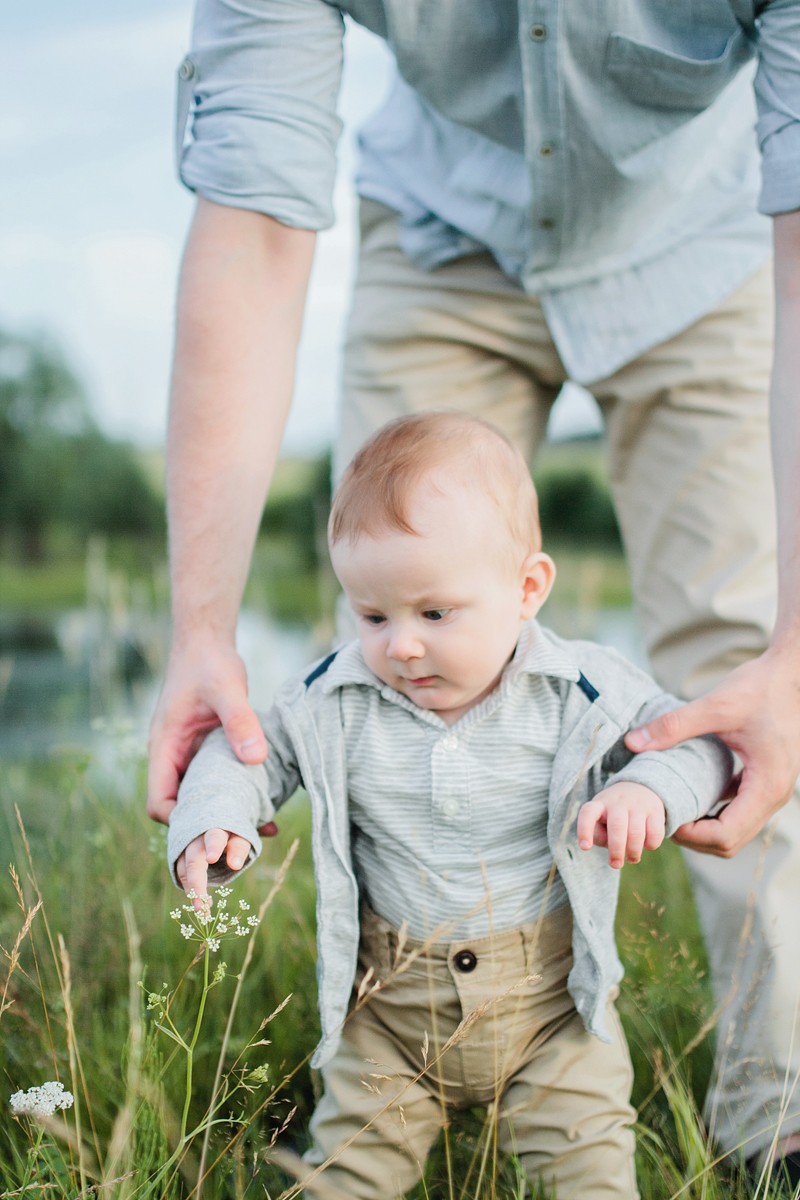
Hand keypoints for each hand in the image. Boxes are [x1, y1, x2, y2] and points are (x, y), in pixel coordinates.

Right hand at [147, 637, 274, 832]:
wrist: (207, 641)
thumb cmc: (210, 662)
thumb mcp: (227, 689)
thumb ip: (240, 721)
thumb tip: (256, 759)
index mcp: (164, 746)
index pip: (158, 802)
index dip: (180, 823)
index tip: (213, 832)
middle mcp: (172, 756)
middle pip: (179, 807)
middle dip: (206, 828)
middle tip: (241, 845)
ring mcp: (188, 756)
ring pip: (199, 798)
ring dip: (224, 815)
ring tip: (258, 833)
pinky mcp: (206, 752)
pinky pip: (216, 783)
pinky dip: (235, 797)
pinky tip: (265, 807)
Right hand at [176, 829, 253, 904]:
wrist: (207, 820)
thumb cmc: (229, 831)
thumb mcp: (239, 834)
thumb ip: (239, 847)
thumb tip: (236, 864)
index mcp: (214, 829)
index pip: (214, 837)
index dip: (213, 847)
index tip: (212, 859)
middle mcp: (196, 839)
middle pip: (193, 861)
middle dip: (197, 885)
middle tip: (203, 907)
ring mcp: (184, 848)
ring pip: (184, 871)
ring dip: (192, 892)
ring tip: (203, 911)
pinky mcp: (179, 857)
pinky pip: (181, 875)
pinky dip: (189, 889)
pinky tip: (200, 904)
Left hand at [578, 782, 665, 868]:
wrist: (640, 789)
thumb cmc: (612, 816)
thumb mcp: (600, 821)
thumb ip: (600, 836)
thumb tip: (613, 849)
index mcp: (599, 804)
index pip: (588, 813)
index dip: (585, 831)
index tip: (585, 848)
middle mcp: (617, 802)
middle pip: (617, 826)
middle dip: (616, 849)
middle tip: (616, 864)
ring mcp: (637, 805)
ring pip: (636, 832)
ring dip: (633, 851)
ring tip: (631, 858)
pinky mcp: (655, 811)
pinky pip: (655, 833)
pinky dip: (651, 845)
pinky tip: (647, 845)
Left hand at [625, 648, 799, 856]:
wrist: (790, 673)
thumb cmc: (759, 687)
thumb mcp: (714, 705)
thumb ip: (673, 726)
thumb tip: (632, 742)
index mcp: (766, 785)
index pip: (725, 836)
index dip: (690, 835)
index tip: (663, 815)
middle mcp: (774, 796)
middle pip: (730, 843)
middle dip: (693, 837)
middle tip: (660, 816)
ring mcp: (772, 791)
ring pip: (735, 831)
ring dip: (703, 828)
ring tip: (671, 807)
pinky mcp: (765, 781)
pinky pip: (739, 812)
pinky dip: (714, 813)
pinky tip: (690, 793)